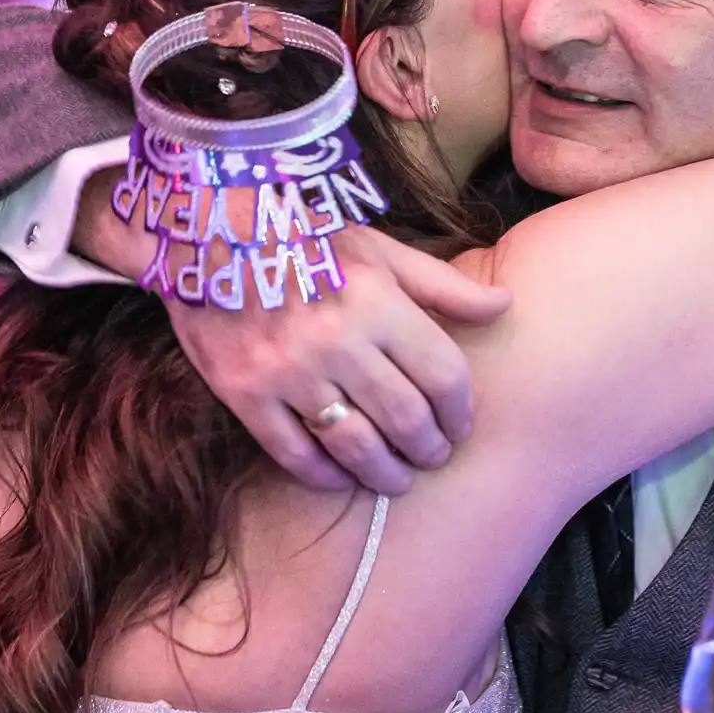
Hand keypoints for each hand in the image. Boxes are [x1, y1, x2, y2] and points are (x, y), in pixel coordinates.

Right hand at [165, 227, 510, 494]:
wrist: (207, 233)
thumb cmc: (305, 239)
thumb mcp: (380, 250)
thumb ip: (444, 285)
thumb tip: (506, 304)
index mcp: (378, 302)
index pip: (442, 376)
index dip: (460, 411)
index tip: (460, 425)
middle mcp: (338, 340)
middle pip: (406, 419)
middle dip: (429, 449)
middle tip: (434, 458)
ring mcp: (289, 371)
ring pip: (355, 446)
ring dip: (386, 473)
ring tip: (397, 479)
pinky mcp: (245, 393)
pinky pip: (295, 453)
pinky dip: (325, 474)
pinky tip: (342, 477)